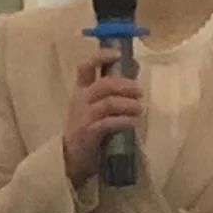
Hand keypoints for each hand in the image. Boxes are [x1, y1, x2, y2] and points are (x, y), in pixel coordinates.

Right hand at [62, 50, 142, 186]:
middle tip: (140, 91)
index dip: (101, 56)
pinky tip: (133, 122)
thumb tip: (134, 66)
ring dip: (128, 103)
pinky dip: (124, 120)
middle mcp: (80, 100)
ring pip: (108, 103)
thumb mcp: (97, 105)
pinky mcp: (88, 134)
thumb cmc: (88, 127)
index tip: (118, 54)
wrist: (72, 158)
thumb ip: (112, 88)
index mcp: (81, 90)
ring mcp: (83, 117)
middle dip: (125, 85)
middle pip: (104, 84)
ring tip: (140, 108)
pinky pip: (108, 123)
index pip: (85, 66)